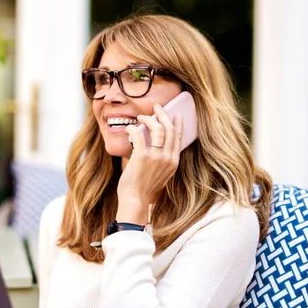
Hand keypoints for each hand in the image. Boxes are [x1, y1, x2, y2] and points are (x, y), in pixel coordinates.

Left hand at [117, 104, 182, 222]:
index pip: (178, 138)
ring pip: (158, 129)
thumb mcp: (161, 174)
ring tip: (141, 116)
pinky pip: (139, 135)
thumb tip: (154, 144)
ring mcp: (156, 157)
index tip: (176, 114)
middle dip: (163, 114)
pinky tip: (129, 128)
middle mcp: (168, 158)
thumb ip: (161, 160)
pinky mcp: (142, 157)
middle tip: (157, 107)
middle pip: (169, 129)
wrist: (135, 200)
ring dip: (149, 119)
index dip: (178, 124)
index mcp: (173, 162)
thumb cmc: (144, 188)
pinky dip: (133, 129)